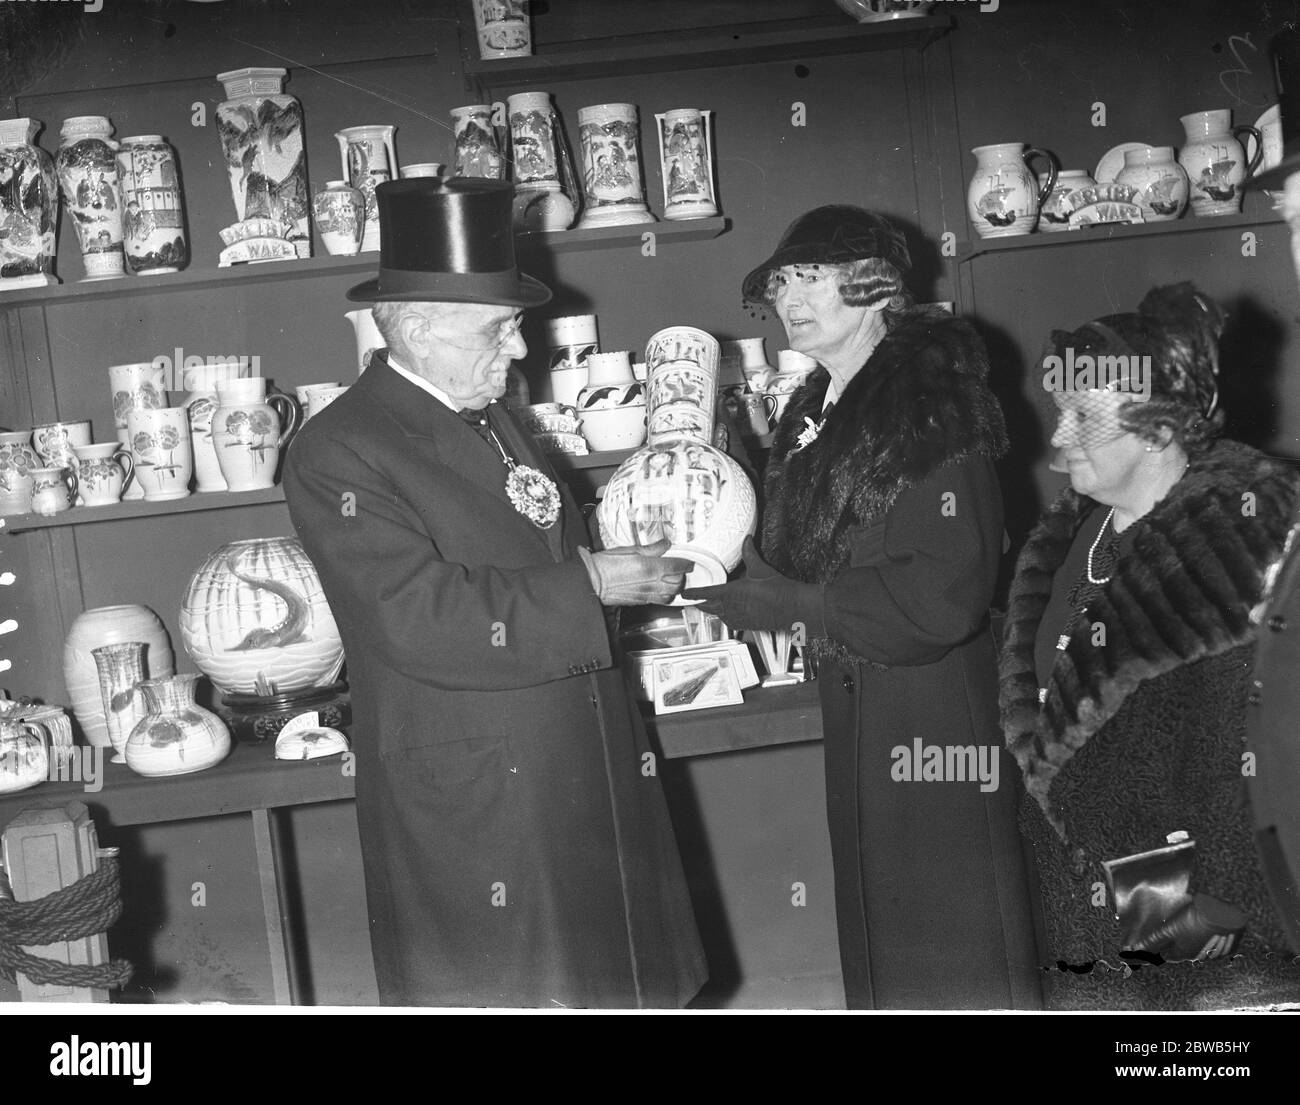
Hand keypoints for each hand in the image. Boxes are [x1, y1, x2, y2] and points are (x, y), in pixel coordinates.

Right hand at [578, 539, 693, 606]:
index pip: (677, 567)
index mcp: (650, 567)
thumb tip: (665, 544)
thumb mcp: (631, 549)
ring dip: (675, 587)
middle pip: (678, 583)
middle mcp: (651, 583)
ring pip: (671, 594)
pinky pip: (661, 600)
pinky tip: (663, 588)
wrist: (593, 580)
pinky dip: (666, 595)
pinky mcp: (641, 601)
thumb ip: (652, 548)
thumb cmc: (607, 564)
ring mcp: (647, 594)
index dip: (686, 563)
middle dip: (682, 576)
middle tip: (680, 568)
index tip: (688, 561)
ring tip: (673, 579)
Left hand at [682, 536, 825, 634]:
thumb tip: (746, 539)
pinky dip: (725, 616)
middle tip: (692, 600)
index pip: (705, 593)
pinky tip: (728, 612)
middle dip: (699, 603)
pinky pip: (729, 621)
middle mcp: (730, 607)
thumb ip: (749, 554)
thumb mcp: (760, 568)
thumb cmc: (776, 588)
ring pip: (718, 614)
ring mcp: (737, 618)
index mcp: (731, 592)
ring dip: (712, 610)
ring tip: (709, 604)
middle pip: (707, 607)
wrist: (790, 608)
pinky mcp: (745, 625)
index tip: (683, 594)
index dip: (692, 593)